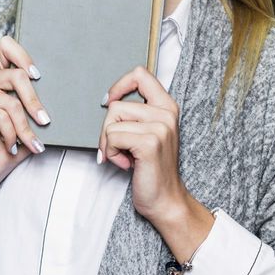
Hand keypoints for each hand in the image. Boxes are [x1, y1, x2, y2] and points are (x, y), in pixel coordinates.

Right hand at [0, 37, 50, 246]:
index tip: (38, 75)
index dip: (22, 55)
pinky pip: (1, 117)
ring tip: (32, 143)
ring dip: (25, 128)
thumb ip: (40, 101)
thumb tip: (69, 92)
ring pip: (12, 103)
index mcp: (1, 75)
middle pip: (16, 75)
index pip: (6, 46)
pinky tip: (12, 146)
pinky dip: (12, 135)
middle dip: (34, 101)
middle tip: (45, 121)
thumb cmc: (15, 140)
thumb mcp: (32, 118)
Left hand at [99, 67, 213, 260]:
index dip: (120, 85)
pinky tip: (126, 164)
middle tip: (119, 148)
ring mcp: (160, 127)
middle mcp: (166, 114)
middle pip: (116, 105)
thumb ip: (136, 114)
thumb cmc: (152, 169)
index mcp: (167, 107)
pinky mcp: (150, 142)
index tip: (110, 100)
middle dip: (108, 129)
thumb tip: (108, 99)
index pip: (140, 74)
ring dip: (109, 144)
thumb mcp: (149, 133)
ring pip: (111, 122)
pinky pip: (112, 137)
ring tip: (125, 157)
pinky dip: (111, 153)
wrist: (165, 200)